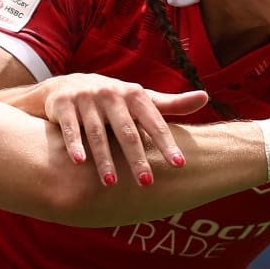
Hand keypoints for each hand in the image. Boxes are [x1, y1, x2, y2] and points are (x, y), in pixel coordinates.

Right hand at [39, 74, 208, 185]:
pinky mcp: (63, 104)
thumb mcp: (140, 99)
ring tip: (112, 183)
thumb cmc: (112, 99)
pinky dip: (74, 145)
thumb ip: (171, 104)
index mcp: (134, 94)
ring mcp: (86, 98)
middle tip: (146, 183)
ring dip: (104, 159)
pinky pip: (70, 128)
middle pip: (127, 131)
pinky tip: (79, 162)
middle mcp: (111, 94)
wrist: (66, 85)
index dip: (167, 144)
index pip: (154, 122)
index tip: (179, 165)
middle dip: (136, 158)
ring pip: (97, 133)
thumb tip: (206, 98)